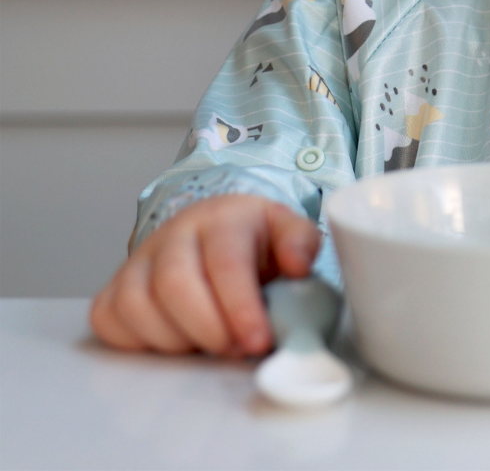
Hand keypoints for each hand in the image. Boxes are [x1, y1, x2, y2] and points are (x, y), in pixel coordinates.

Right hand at [90, 194, 319, 357]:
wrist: (215, 232)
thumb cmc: (254, 241)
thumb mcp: (287, 231)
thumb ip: (301, 243)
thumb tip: (298, 265)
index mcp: (222, 218)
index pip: (224, 261)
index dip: (240, 307)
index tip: (258, 341)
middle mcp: (174, 234)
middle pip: (174, 283)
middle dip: (208, 328)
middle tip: (235, 350)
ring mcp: (139, 260)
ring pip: (137, 305)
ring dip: (175, 340)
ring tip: (208, 346)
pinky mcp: (115, 287)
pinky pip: (109, 320)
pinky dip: (137, 342)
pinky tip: (173, 344)